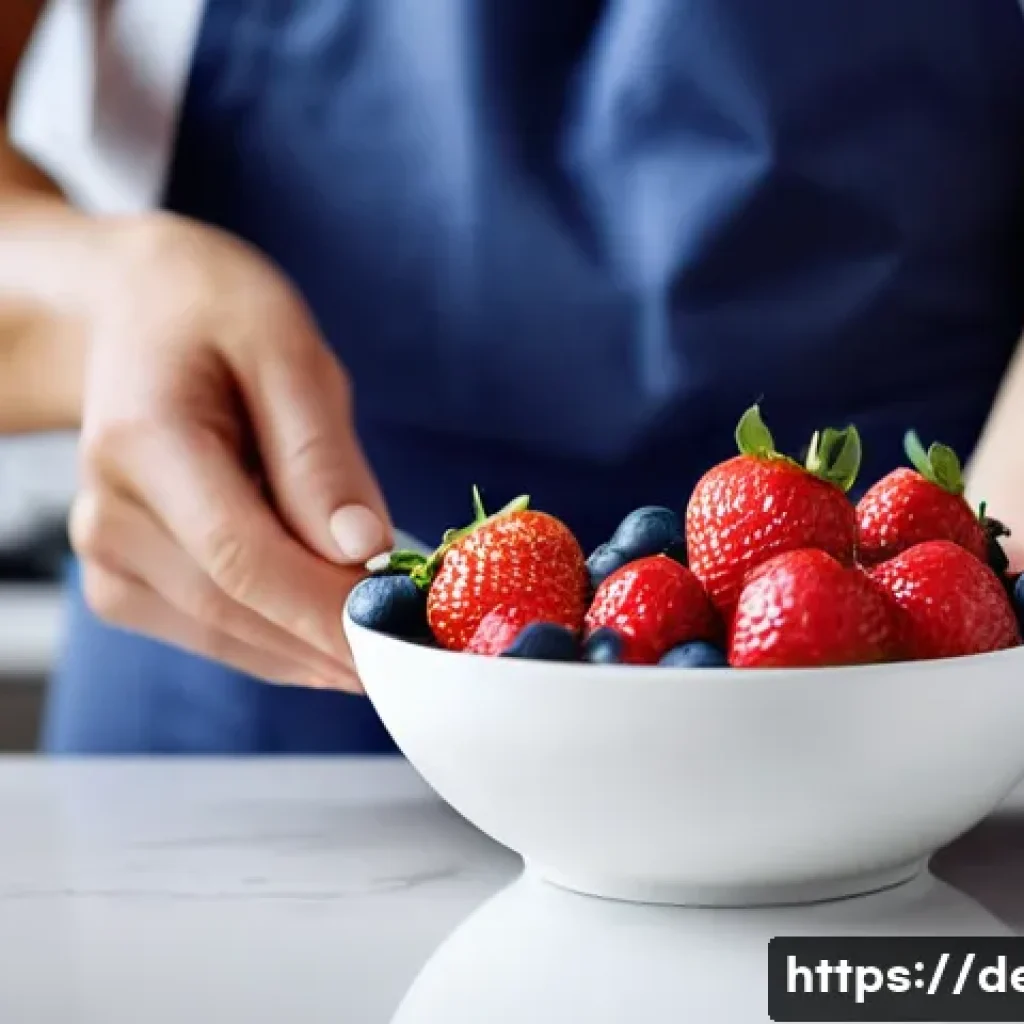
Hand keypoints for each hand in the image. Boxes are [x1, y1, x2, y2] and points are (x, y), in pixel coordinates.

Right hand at [68, 216, 391, 689]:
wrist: (137, 317)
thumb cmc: (218, 319)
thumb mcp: (288, 353)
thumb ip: (321, 456)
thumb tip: (363, 551)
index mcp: (145, 442)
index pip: (241, 555)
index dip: (325, 610)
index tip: (403, 640)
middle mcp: (109, 512)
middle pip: (235, 607)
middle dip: (335, 639)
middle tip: (420, 651)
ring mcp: (106, 556)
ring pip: (228, 636)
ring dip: (314, 652)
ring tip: (389, 645)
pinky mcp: (122, 582)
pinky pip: (214, 634)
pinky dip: (282, 642)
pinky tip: (330, 631)